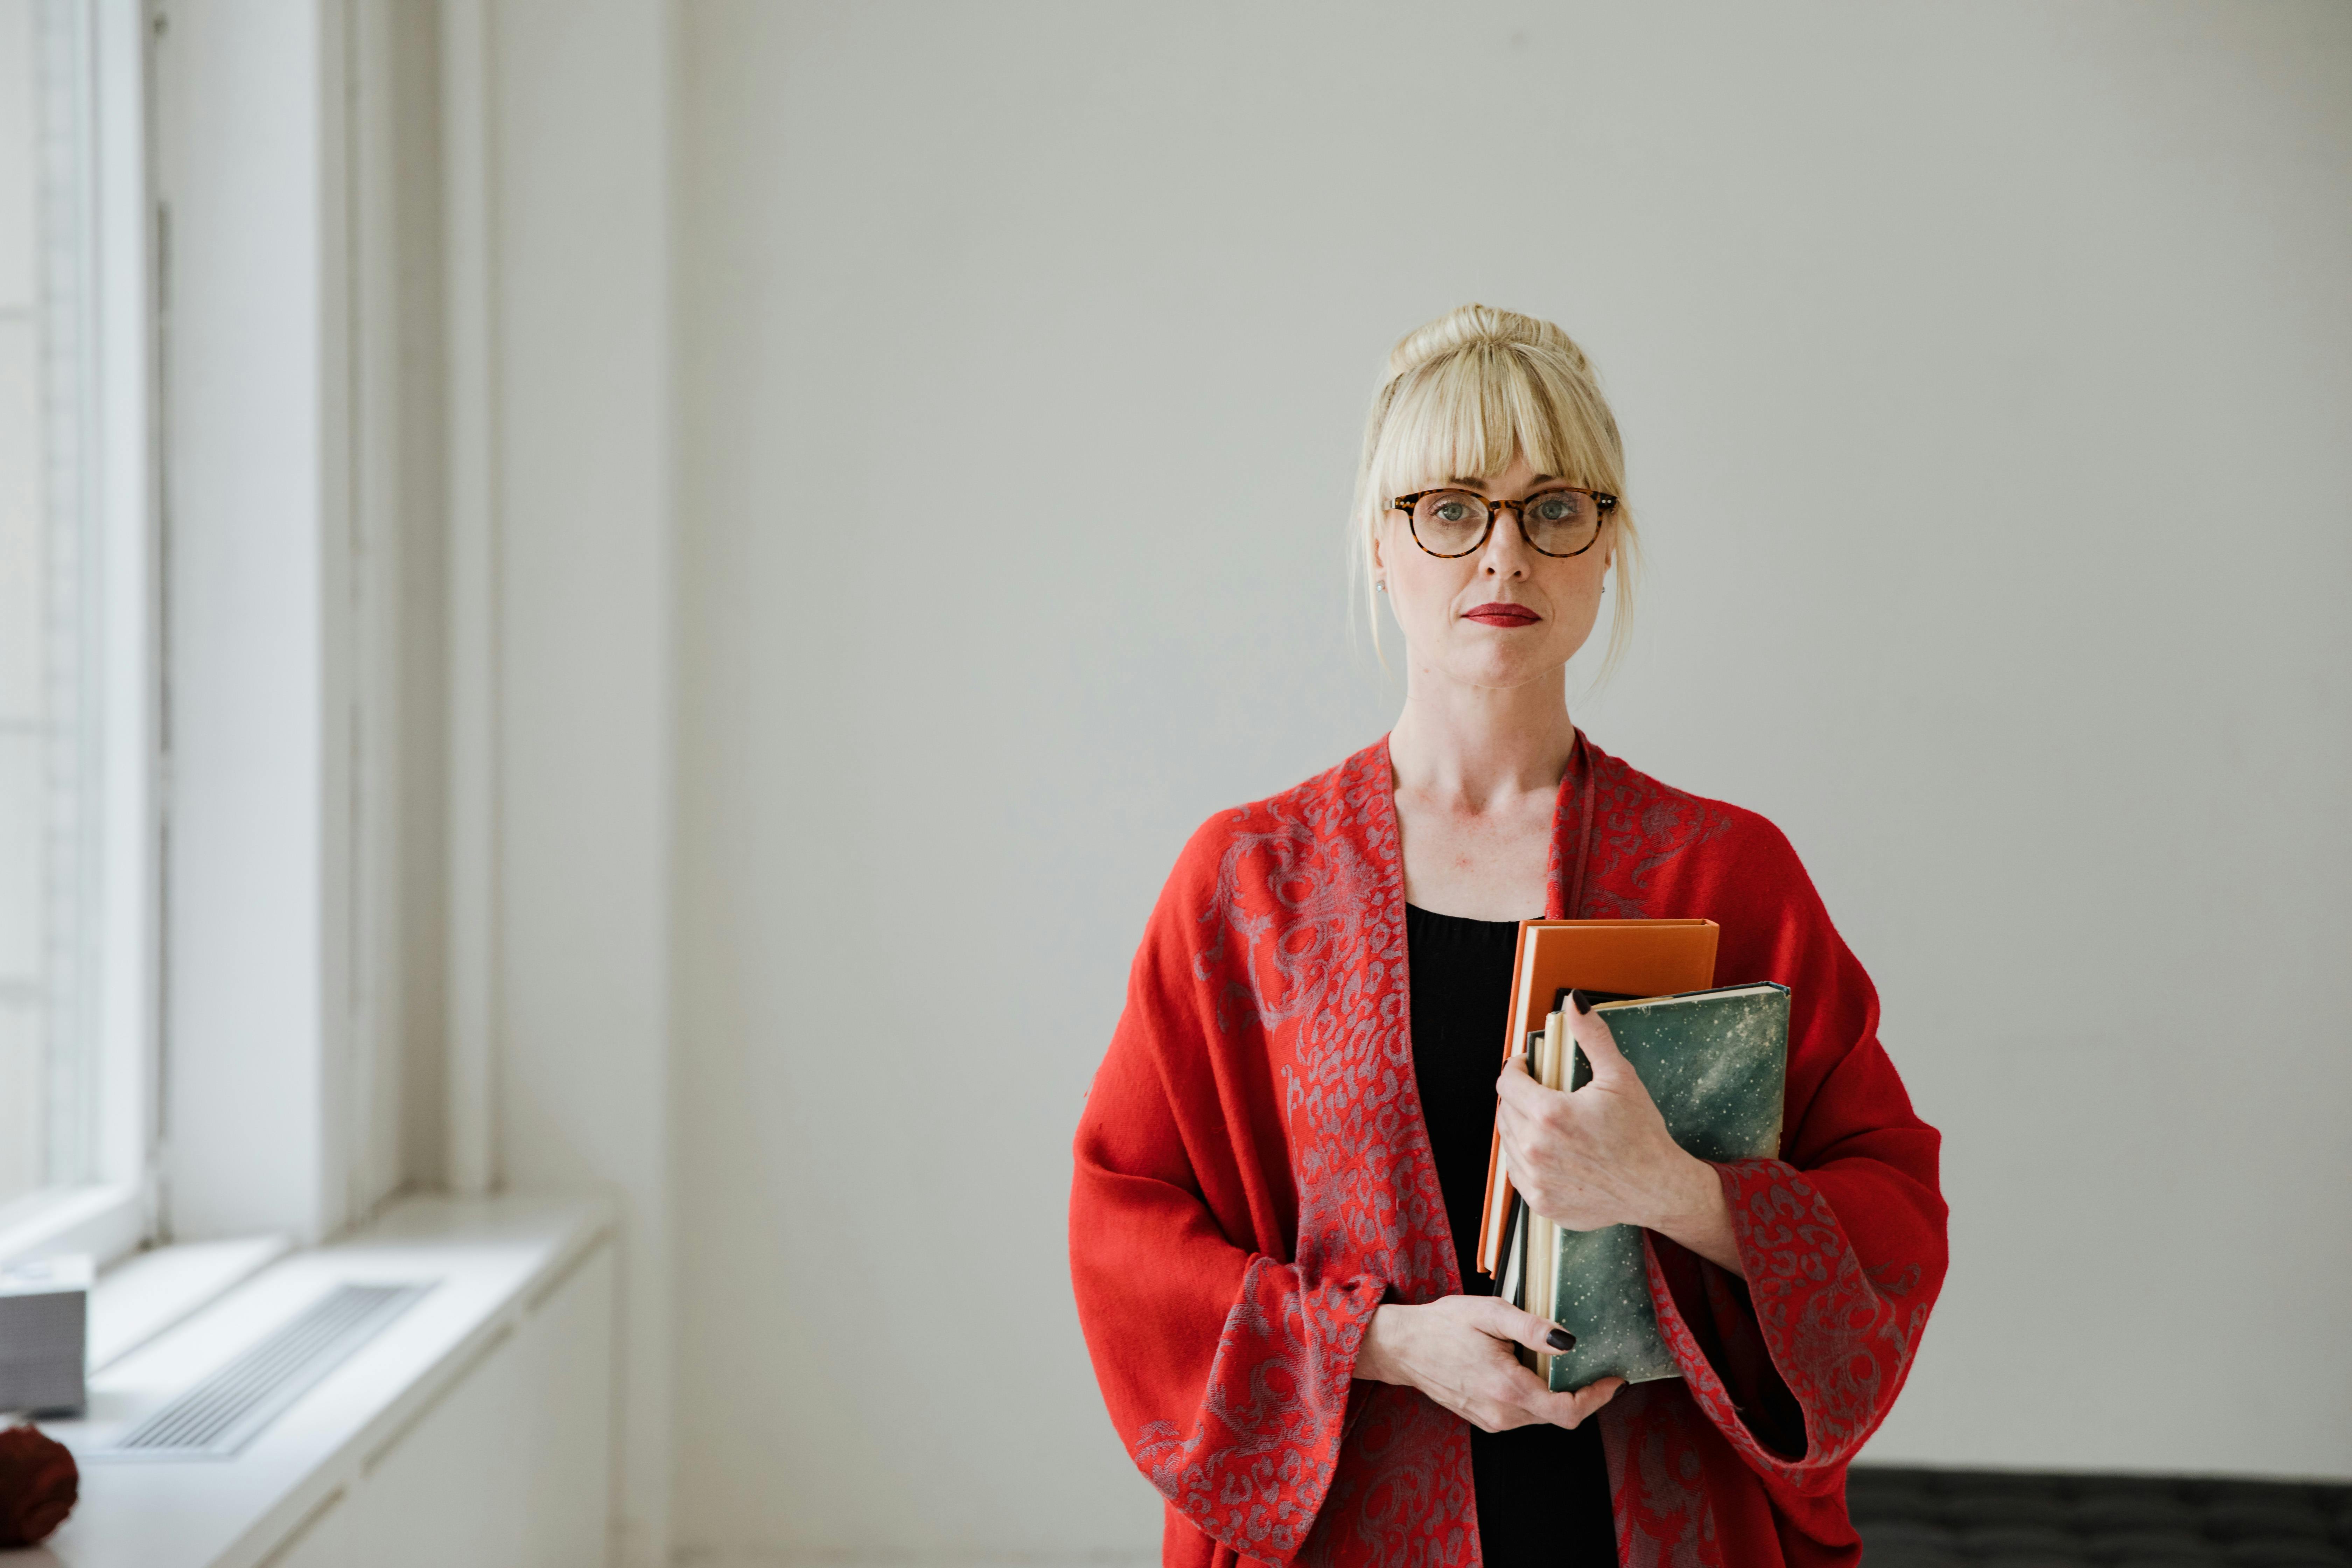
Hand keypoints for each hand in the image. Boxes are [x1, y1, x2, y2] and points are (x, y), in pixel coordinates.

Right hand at [1353, 1297, 1623, 1431]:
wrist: (1402, 1347)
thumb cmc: (1442, 1326)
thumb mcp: (1489, 1313)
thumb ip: (1532, 1327)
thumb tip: (1569, 1341)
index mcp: (1507, 1389)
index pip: (1568, 1411)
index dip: (1598, 1398)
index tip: (1615, 1380)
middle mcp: (1502, 1414)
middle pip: (1558, 1414)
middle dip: (1581, 1391)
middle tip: (1594, 1363)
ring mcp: (1493, 1420)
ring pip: (1541, 1414)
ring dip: (1556, 1392)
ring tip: (1556, 1360)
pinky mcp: (1485, 1419)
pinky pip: (1523, 1413)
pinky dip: (1535, 1394)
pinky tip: (1528, 1368)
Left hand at [1495, 995, 1744, 1273]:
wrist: (1658, 1188)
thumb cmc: (1642, 1134)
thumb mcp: (1620, 1077)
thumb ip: (1591, 1037)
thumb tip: (1574, 1003)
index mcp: (1549, 1115)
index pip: (1507, 1082)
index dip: (1516, 1068)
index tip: (1527, 1066)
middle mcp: (1535, 1149)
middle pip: (1505, 1111)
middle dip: (1520, 1097)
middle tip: (1542, 1092)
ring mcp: (1536, 1180)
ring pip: (1508, 1142)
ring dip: (1521, 1126)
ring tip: (1548, 1121)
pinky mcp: (1541, 1203)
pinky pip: (1517, 1172)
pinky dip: (1527, 1158)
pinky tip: (1552, 1151)